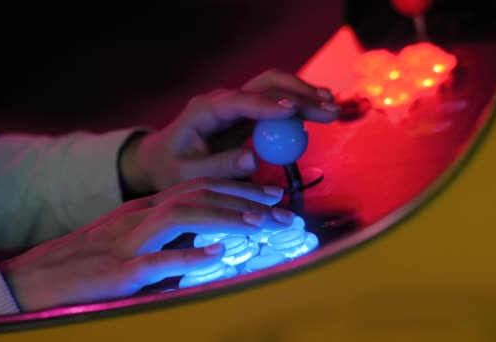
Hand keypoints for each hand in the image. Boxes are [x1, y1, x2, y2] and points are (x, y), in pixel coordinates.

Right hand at [0, 178, 292, 310]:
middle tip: (283, 208)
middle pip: (199, 195)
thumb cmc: (85, 263)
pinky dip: (189, 255)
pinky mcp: (118, 271)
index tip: (270, 194)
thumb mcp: (129, 241)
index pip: (198, 188)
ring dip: (226, 217)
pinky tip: (217, 253)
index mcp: (145, 209)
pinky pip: (157, 261)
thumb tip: (208, 243)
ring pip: (183, 217)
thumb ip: (165, 237)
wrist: (34, 280)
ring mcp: (129, 242)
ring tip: (260, 223)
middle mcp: (140, 216)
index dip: (238, 188)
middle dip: (245, 199)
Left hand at [120, 69, 339, 193]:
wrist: (164, 158)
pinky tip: (319, 108)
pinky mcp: (248, 110)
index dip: (268, 105)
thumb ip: (218, 167)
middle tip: (327, 109)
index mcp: (205, 110)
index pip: (241, 101)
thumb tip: (252, 159)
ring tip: (332, 106)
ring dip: (304, 93)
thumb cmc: (173, 168)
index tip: (294, 110)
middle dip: (298, 94)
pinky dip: (298, 102)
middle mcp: (224, 99)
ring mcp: (237, 102)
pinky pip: (276, 100)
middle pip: (265, 84)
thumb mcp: (189, 175)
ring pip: (274, 85)